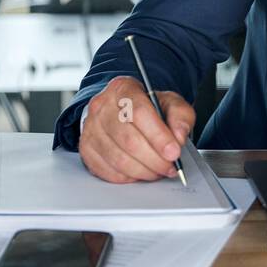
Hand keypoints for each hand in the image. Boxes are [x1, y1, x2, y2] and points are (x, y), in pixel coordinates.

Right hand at [79, 75, 194, 183]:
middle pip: (129, 140)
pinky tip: (139, 171)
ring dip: (143, 171)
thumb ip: (180, 116)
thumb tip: (179, 136)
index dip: (159, 137)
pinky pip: (108, 171)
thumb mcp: (169, 103)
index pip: (139, 113)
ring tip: (157, 170)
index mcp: (123, 88)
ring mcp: (90, 128)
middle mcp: (101, 106)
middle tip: (170, 166)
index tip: (174, 152)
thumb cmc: (146, 108)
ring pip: (118, 159)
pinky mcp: (86, 149)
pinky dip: (128, 177)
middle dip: (154, 159)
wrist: (121, 112)